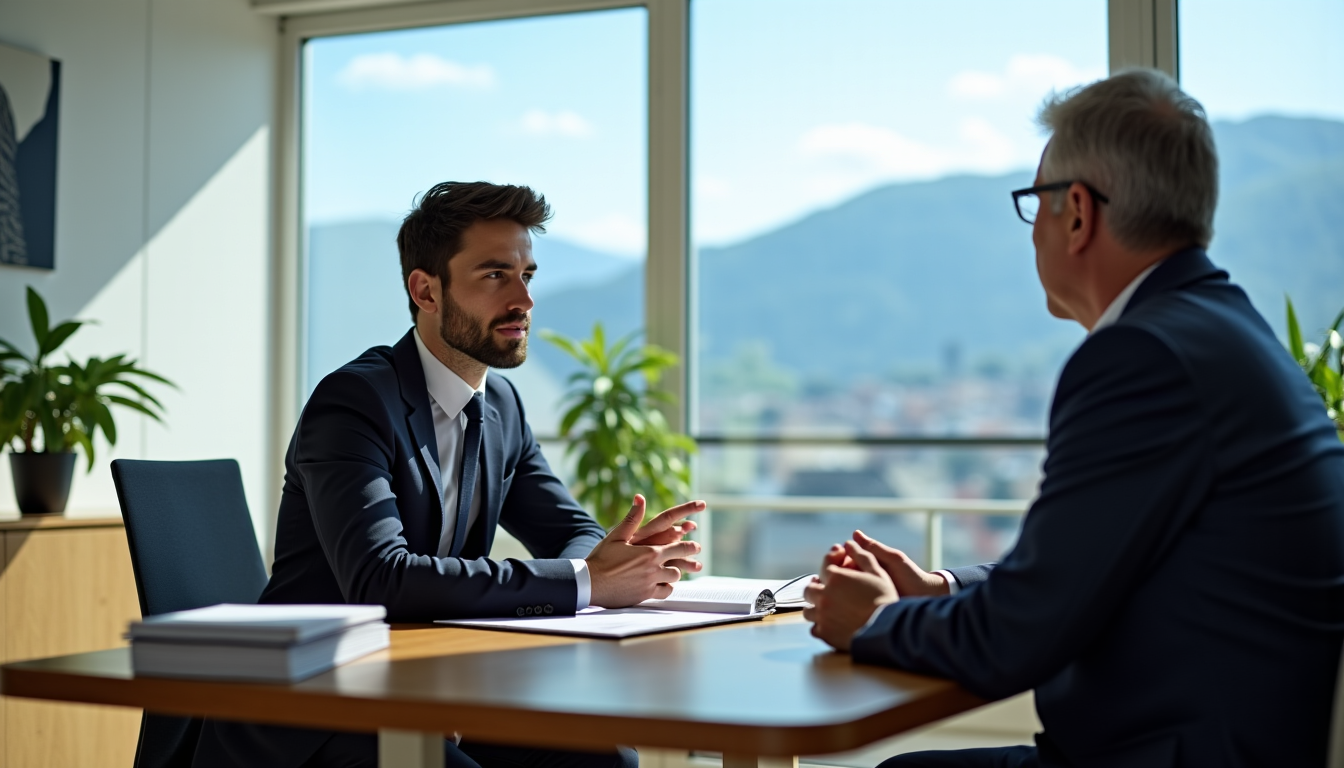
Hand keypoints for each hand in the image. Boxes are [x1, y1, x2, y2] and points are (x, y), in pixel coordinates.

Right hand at [586, 495, 704, 607]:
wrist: (590, 583)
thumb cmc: (601, 558)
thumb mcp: (616, 535)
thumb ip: (632, 518)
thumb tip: (640, 497)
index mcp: (649, 551)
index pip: (677, 546)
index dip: (690, 545)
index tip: (698, 544)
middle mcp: (653, 568)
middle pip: (679, 563)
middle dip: (689, 559)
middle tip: (696, 559)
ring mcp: (650, 583)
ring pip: (673, 578)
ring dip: (675, 573)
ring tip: (675, 570)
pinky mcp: (645, 595)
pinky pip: (664, 592)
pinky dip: (666, 588)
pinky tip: (665, 585)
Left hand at [803, 540, 897, 651]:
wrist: (888, 630)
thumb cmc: (885, 598)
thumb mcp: (877, 572)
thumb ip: (862, 555)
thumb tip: (849, 542)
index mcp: (836, 577)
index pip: (825, 565)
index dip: (833, 562)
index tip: (839, 566)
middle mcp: (824, 595)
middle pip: (810, 589)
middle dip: (818, 587)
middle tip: (828, 589)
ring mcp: (822, 615)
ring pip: (808, 610)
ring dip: (816, 608)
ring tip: (828, 608)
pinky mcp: (825, 634)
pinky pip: (815, 629)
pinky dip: (821, 626)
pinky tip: (831, 625)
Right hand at [831, 530, 949, 597]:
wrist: (925, 598)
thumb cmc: (911, 575)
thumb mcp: (893, 559)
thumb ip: (874, 548)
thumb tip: (854, 533)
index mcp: (866, 567)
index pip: (843, 561)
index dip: (836, 558)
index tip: (834, 553)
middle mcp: (862, 581)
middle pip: (838, 577)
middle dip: (832, 574)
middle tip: (830, 573)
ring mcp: (862, 597)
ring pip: (840, 593)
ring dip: (833, 590)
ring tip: (832, 587)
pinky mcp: (864, 610)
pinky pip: (849, 607)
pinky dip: (841, 605)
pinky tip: (838, 603)